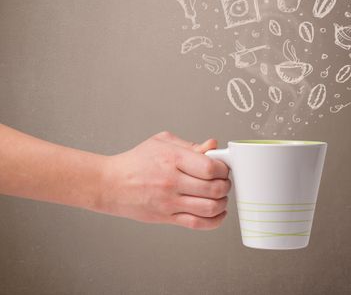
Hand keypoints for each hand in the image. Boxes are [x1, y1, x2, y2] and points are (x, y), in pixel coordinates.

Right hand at [100, 131, 230, 229]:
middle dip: (226, 185)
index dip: (223, 169)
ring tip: (221, 196)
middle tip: (224, 181)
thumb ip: (190, 145)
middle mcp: (172, 182)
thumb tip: (212, 147)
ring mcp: (169, 202)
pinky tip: (218, 213)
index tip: (223, 168)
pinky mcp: (167, 217)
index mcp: (173, 159)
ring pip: (209, 208)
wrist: (111, 183)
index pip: (210, 168)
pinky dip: (214, 221)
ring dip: (222, 202)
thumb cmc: (136, 161)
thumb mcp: (162, 142)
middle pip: (214, 188)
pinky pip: (197, 224)